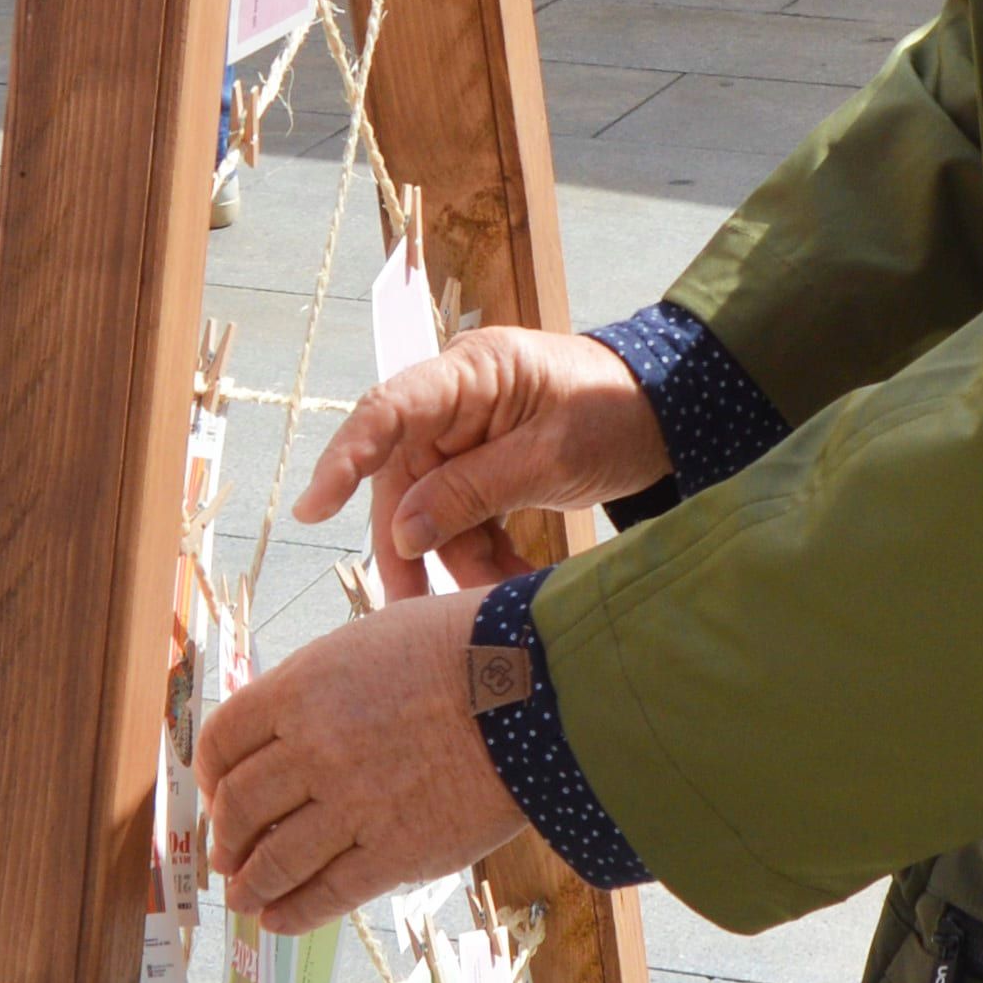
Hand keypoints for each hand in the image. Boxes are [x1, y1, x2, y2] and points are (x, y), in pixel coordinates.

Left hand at [198, 588, 526, 930]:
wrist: (538, 684)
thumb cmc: (463, 647)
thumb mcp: (373, 639)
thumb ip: (322, 684)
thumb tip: (293, 722)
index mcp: (302, 688)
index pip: (222, 741)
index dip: (210, 775)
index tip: (217, 791)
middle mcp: (314, 749)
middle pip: (239, 806)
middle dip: (227, 837)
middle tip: (228, 853)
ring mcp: (353, 805)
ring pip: (273, 861)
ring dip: (249, 885)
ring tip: (245, 897)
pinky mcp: (395, 853)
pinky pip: (326, 895)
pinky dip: (293, 913)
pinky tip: (281, 920)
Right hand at [298, 325, 669, 596]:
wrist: (670, 413)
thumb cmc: (616, 412)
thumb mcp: (551, 456)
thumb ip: (474, 489)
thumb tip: (400, 531)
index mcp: (470, 373)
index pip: (389, 409)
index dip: (346, 457)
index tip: (313, 509)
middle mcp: (456, 403)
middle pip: (402, 477)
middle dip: (408, 544)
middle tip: (410, 609)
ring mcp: (469, 437)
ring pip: (430, 509)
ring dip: (456, 560)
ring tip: (494, 604)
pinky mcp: (487, 469)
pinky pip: (464, 518)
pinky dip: (482, 555)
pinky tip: (507, 587)